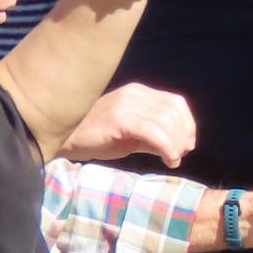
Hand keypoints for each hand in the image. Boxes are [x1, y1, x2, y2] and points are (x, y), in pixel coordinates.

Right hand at [64, 83, 196, 167]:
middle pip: (174, 111)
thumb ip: (152, 137)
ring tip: (173, 160)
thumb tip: (179, 147)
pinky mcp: (119, 119)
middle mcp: (135, 94)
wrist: (64, 137)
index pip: (175, 102)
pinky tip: (168, 160)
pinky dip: (167, 147)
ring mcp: (127, 104)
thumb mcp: (129, 135)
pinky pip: (153, 131)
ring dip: (177, 144)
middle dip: (184, 136)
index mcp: (139, 93)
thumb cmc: (95, 137)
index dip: (188, 124)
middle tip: (180, 155)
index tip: (188, 144)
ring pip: (167, 121)